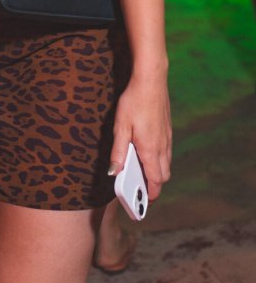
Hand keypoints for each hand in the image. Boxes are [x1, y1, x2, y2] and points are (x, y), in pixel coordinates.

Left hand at [108, 75, 171, 201]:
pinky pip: (166, 152)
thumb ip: (118, 151)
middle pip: (163, 175)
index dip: (151, 194)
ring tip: (141, 173)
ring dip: (157, 172)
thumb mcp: (120, 126)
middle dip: (154, 185)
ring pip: (166, 164)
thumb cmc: (134, 102)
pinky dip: (159, 159)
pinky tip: (146, 152)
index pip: (155, 181)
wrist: (151, 80)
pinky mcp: (167, 129)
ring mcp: (167, 138)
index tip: (144, 202)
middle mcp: (163, 147)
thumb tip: (114, 172)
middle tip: (139, 188)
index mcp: (151, 150)